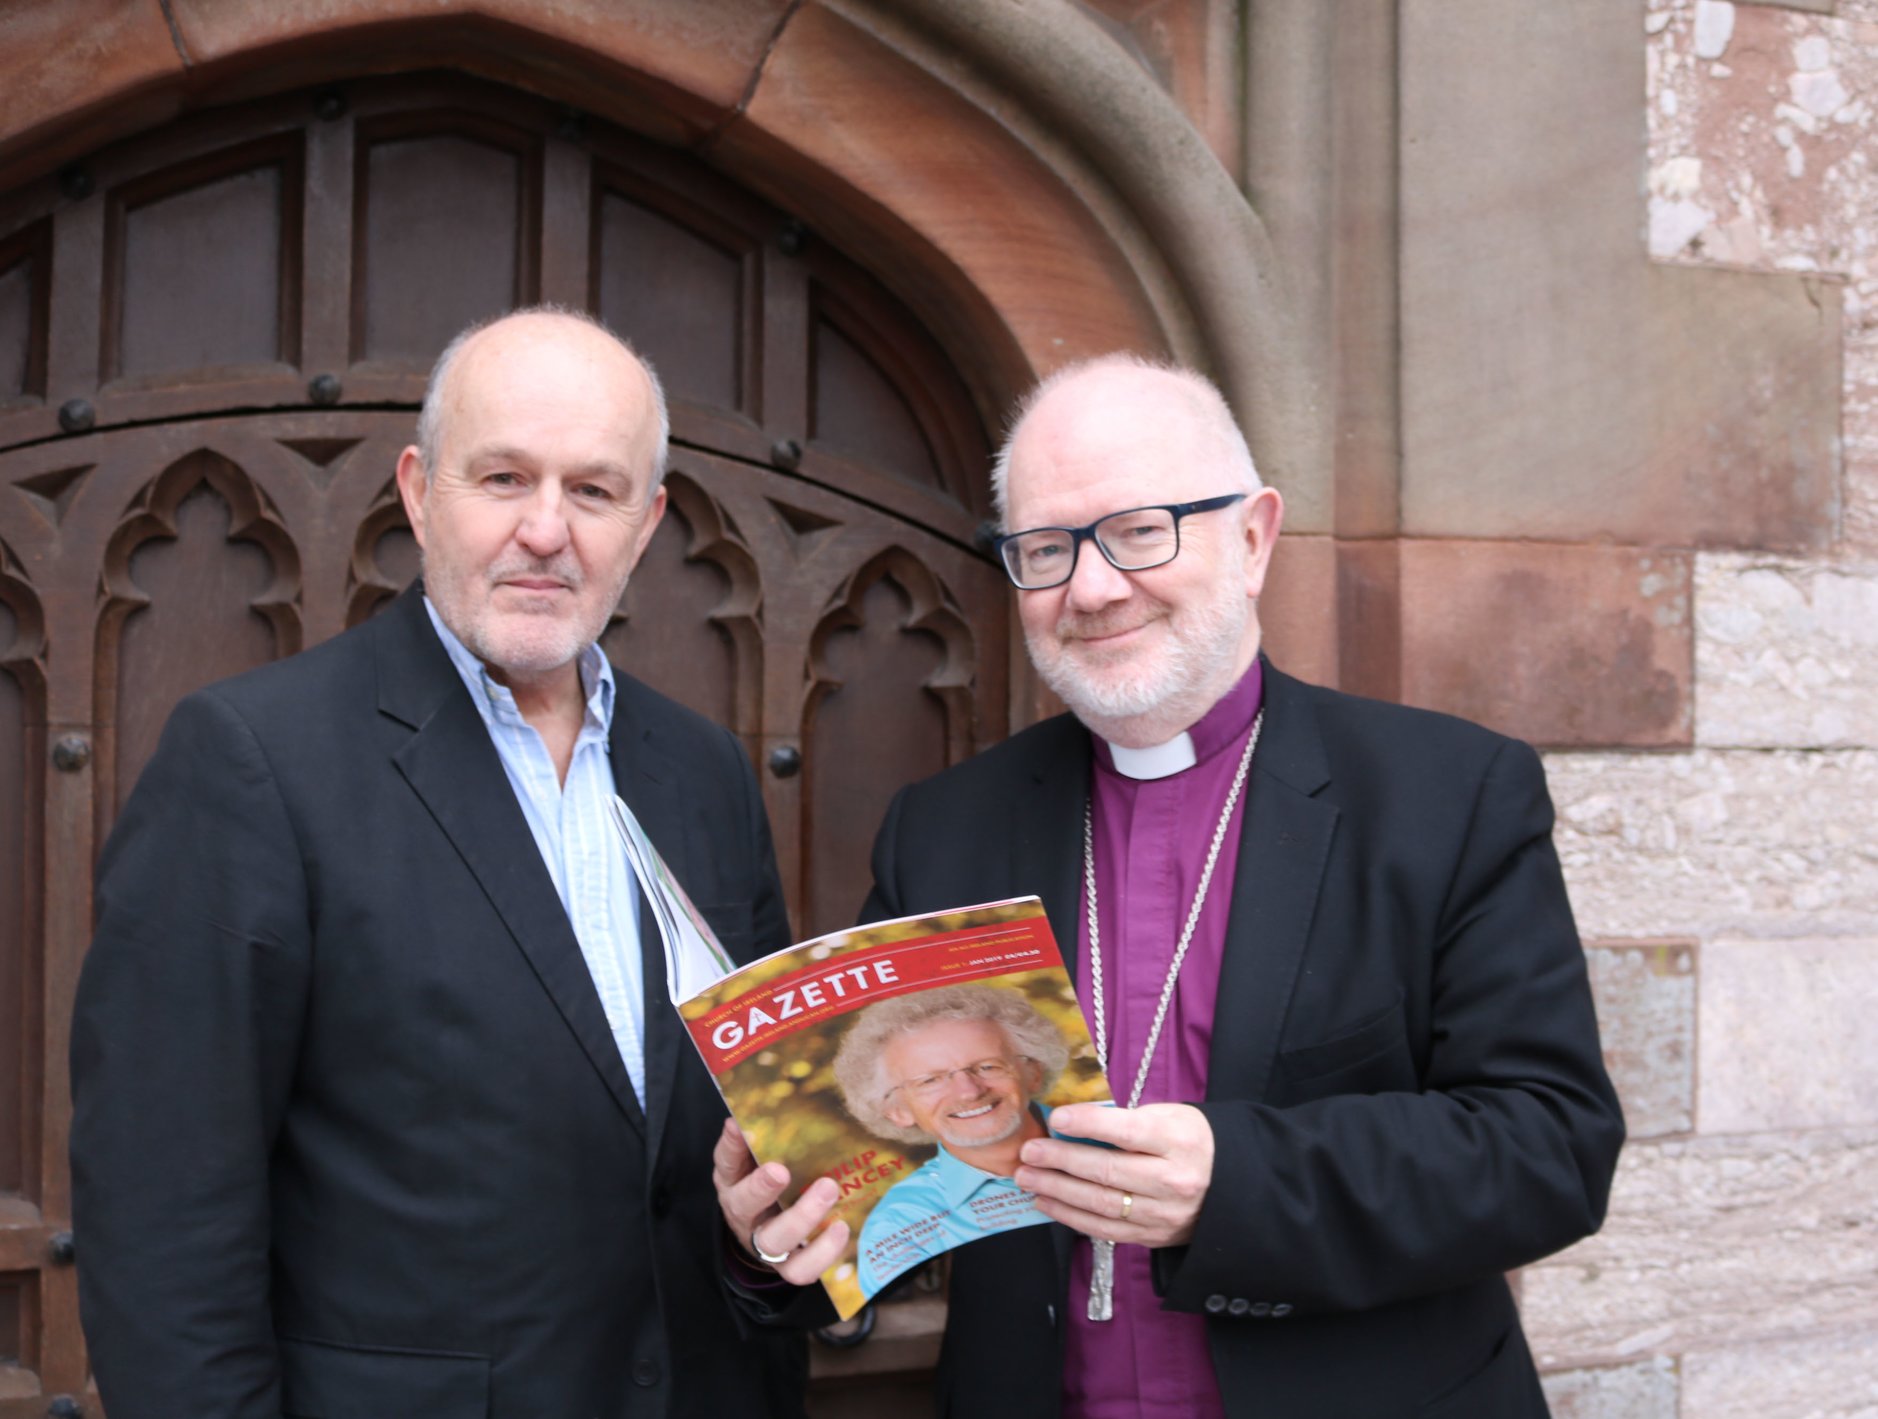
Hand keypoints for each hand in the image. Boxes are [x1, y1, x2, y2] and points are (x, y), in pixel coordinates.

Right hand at [712, 1118, 848, 1285]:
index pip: (726, 1163)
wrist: (762, 1235)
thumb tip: (752, 1112)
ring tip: (829, 1189)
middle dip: (762, 1188)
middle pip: (744, 1206)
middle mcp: (744, 1214)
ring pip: (776, 1240)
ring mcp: (766, 1244)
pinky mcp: (789, 1266)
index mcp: (733, 1181)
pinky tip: (842, 1228)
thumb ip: (759, 1138)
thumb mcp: (756, 1161)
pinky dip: (824, 1252)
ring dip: (803, 1217)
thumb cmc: (765, 1186)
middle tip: (782, 1169)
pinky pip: (803, 1269)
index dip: (732, 1146)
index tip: (740, 1126)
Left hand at [1013, 1102, 1213, 1247]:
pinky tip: (1047, 1201)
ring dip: (1057, 1190)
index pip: (1128, 1132)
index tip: (1056, 1119)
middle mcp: (1173, 1181)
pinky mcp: (1152, 1237)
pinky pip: (1104, 1229)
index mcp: (1179, 1142)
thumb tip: (1074, 1122)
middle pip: (1107, 1171)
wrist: (1233, 1186)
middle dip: (1060, 1161)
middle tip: (1028, 1152)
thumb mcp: (1171, 1116)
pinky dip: (1071, 1216)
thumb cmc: (1192, 1141)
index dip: (1089, 1125)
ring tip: (1027, 1177)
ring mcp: (1163, 1214)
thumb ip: (1127, 1119)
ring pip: (1101, 1205)